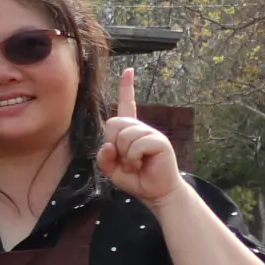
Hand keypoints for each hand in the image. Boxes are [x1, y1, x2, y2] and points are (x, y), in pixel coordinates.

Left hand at [96, 68, 179, 205]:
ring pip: (124, 136)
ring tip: (135, 165)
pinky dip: (133, 158)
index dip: (127, 88)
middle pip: (114, 123)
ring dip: (124, 156)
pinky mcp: (160, 141)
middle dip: (113, 144)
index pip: (127, 105)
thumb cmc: (136, 179)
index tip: (129, 70)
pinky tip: (141, 164)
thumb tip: (106, 146)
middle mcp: (142, 128)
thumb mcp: (112, 170)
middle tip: (125, 160)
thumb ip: (104, 158)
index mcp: (131, 131)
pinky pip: (136, 145)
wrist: (156, 193)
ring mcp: (152, 133)